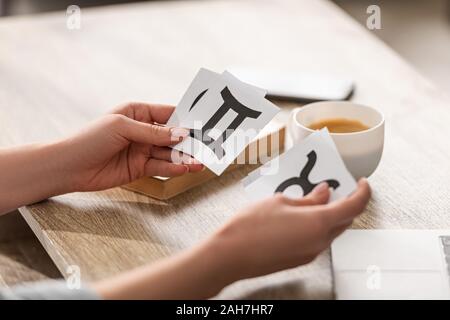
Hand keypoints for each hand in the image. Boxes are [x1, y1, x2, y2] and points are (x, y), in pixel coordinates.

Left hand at [58, 102, 202, 191]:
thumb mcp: (122, 127)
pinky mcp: (140, 168)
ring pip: (169, 153)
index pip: (168, 114)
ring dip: (184, 157)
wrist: (69, 167)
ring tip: (200, 162)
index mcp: (137, 112)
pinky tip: (185, 168)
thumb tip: (180, 133)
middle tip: (207, 145)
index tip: (203, 123)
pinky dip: (173, 168)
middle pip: (172, 135)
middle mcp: (142, 131)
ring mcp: (142, 150)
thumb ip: (153, 132)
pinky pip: (161, 167)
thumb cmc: (90, 139)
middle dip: (189, 141)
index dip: (185, 119)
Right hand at [209, 178, 370, 282]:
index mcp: (318, 223)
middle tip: (334, 187)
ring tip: (312, 198)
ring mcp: (310, 252)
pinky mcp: (300, 258)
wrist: (231, 255)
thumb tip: (324, 193)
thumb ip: (308, 198)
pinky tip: (300, 215)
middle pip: (345, 220)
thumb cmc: (250, 228)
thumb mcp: (280, 202)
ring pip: (331, 230)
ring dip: (329, 214)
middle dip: (344, 202)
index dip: (362, 192)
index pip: (354, 206)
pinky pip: (317, 239)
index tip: (362, 183)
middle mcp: (319, 241)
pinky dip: (316, 225)